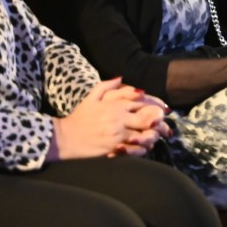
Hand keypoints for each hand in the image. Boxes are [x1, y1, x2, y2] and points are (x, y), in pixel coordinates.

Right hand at [52, 78, 167, 159]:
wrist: (64, 138)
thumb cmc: (78, 117)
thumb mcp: (91, 97)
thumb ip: (106, 85)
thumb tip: (121, 77)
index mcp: (116, 106)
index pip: (142, 103)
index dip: (153, 105)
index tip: (159, 109)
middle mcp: (119, 119)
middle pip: (148, 118)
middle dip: (157, 120)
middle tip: (162, 123)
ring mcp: (118, 134)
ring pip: (144, 134)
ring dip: (152, 134)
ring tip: (156, 134)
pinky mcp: (115, 148)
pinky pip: (136, 149)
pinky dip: (143, 147)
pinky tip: (145, 146)